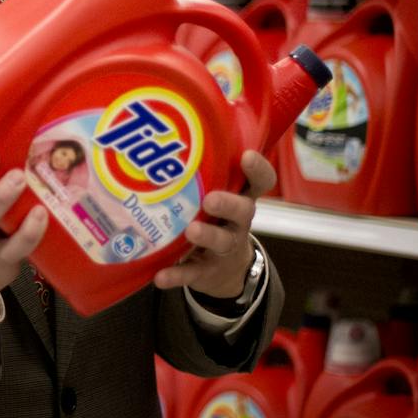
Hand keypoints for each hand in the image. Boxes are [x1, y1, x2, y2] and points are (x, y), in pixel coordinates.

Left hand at [153, 150, 274, 297]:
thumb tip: (157, 140)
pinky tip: (159, 277)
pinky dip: (176, 276)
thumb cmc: (215, 219)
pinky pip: (191, 274)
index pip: (260, 182)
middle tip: (211, 199)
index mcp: (241, 199)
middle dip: (228, 204)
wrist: (226, 271)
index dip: (258, 170)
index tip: (247, 156)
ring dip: (207, 236)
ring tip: (191, 231)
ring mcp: (224, 249)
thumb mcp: (216, 196)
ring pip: (221, 242)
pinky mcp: (206, 271)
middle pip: (243, 211)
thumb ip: (200, 173)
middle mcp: (237, 223)